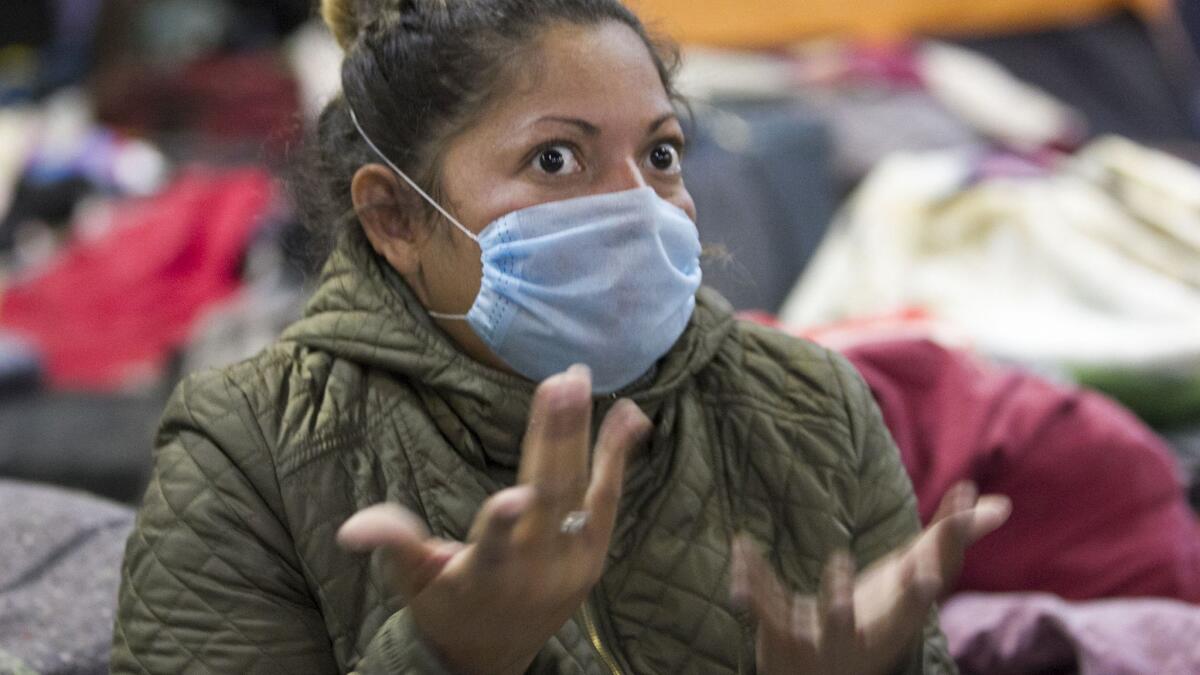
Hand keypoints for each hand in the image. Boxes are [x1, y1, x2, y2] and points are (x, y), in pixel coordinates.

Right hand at [336, 365, 651, 674]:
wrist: (494, 655)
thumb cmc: (447, 605)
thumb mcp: (412, 582)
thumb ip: (394, 545)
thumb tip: (352, 529)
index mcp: (485, 577)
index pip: (493, 549)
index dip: (501, 524)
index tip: (513, 495)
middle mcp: (536, 570)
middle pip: (549, 498)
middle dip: (555, 438)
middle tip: (561, 383)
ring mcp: (572, 562)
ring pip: (583, 493)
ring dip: (586, 436)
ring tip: (583, 383)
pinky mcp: (594, 554)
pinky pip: (609, 500)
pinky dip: (617, 457)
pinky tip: (628, 415)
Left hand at [731, 482, 1010, 674]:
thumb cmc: (873, 619)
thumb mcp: (908, 584)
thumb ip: (949, 540)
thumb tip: (1001, 504)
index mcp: (894, 625)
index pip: (918, 600)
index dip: (929, 577)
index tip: (939, 551)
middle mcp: (859, 638)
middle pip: (872, 622)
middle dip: (884, 598)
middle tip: (899, 568)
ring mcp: (817, 641)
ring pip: (822, 622)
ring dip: (831, 595)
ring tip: (837, 560)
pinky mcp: (778, 633)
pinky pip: (764, 602)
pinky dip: (750, 573)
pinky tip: (740, 546)